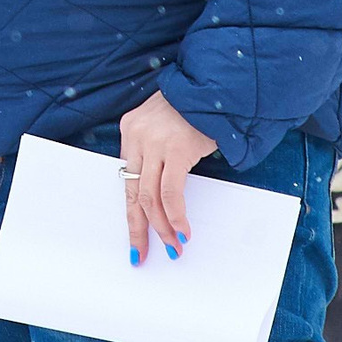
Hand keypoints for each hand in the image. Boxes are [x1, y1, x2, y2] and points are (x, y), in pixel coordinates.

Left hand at [119, 91, 216, 266]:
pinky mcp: (176, 149)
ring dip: (161, 228)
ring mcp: (155, 143)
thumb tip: (158, 194)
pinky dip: (176, 216)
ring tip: (173, 247)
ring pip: (149, 197)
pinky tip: (183, 231)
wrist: (216, 87)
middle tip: (142, 253)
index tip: (136, 236)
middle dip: (138, 228)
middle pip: (131, 193)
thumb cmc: (193, 108)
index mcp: (130, 130)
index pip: (125, 180)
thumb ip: (155, 151)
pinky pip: (170, 192)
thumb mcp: (163, 124)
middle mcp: (136, 136)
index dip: (131, 211)